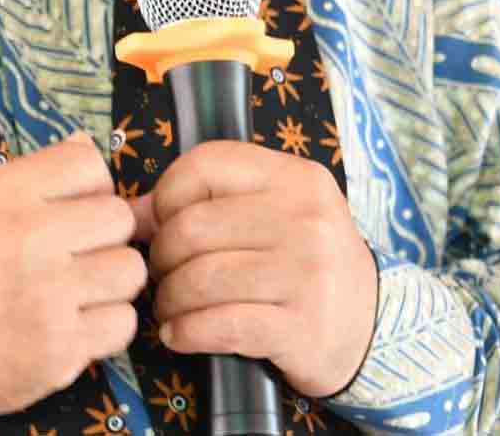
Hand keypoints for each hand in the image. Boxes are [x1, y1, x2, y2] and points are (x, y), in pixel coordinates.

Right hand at [0, 134, 146, 431]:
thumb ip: (26, 175)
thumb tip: (86, 146)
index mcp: (2, 195)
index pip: (89, 164)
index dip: (89, 187)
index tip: (72, 211)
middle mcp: (30, 239)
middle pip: (119, 218)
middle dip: (103, 236)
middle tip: (77, 256)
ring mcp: (49, 298)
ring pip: (129, 271)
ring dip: (110, 282)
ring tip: (78, 292)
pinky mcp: (60, 351)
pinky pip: (122, 324)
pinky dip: (104, 327)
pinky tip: (74, 325)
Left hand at [130, 140, 377, 397]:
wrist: (370, 326)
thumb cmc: (304, 264)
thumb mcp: (273, 216)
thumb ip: (208, 202)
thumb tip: (130, 212)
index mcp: (295, 178)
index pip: (205, 164)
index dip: (167, 195)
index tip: (162, 223)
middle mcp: (305, 219)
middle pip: (191, 228)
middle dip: (161, 258)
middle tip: (164, 276)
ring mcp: (307, 274)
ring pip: (199, 280)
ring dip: (169, 301)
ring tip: (171, 308)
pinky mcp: (301, 328)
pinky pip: (218, 325)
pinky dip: (186, 332)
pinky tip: (181, 334)